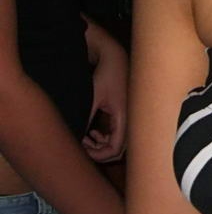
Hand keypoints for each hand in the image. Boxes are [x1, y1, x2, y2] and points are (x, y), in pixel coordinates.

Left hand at [83, 24, 127, 162]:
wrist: (115, 58)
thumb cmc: (105, 75)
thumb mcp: (93, 97)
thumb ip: (87, 118)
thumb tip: (78, 138)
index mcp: (124, 116)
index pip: (115, 148)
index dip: (99, 155)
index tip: (82, 149)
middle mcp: (130, 119)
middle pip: (118, 150)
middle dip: (99, 152)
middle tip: (83, 145)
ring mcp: (130, 117)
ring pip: (118, 143)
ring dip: (102, 145)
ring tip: (86, 139)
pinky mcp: (126, 114)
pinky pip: (118, 135)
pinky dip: (106, 138)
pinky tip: (94, 133)